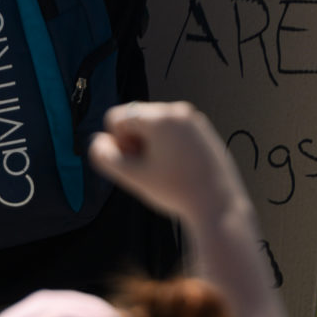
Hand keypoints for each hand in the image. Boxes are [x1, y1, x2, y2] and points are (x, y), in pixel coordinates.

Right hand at [88, 102, 250, 227]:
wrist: (219, 205)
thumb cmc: (176, 191)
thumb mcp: (133, 177)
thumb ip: (106, 158)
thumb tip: (97, 142)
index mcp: (159, 117)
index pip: (117, 118)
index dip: (117, 143)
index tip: (134, 163)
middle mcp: (178, 111)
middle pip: (136, 119)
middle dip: (134, 142)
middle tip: (148, 169)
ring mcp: (194, 120)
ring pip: (155, 126)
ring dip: (150, 145)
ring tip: (163, 170)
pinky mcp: (205, 132)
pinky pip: (174, 131)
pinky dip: (168, 146)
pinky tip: (177, 169)